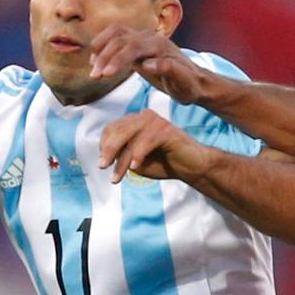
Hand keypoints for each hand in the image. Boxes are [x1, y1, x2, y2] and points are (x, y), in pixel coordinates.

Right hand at [90, 25, 203, 103]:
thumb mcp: (182, 81)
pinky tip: (97, 61)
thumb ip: (167, 69)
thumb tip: (147, 63)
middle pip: (120, 39)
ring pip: (116, 33)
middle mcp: (150, 38)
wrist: (194, 82)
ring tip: (94, 68)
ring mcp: (143, 40)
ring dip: (101, 47)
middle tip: (95, 77)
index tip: (105, 74)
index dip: (117, 58)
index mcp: (160, 45)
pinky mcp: (137, 46)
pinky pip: (117, 39)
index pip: (133, 46)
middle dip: (105, 56)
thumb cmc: (188, 85)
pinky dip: (104, 46)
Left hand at [97, 109, 211, 182]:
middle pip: (118, 130)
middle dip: (109, 150)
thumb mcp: (135, 160)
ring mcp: (156, 121)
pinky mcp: (167, 129)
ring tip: (118, 177)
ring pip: (131, 136)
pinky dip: (139, 153)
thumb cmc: (163, 163)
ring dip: (123, 159)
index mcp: (135, 122)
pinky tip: (136, 167)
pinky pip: (147, 140)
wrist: (191, 167)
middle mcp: (144, 117)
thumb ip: (121, 155)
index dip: (104, 145)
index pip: (112, 128)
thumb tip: (106, 154)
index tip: (103, 164)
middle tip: (103, 167)